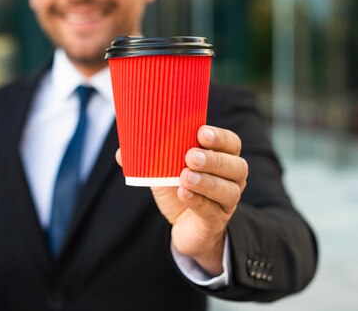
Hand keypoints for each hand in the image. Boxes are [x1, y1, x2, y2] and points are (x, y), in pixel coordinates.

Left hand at [116, 125, 247, 275]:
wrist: (184, 226)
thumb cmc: (178, 188)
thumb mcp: (163, 170)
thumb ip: (147, 158)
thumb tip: (121, 152)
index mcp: (222, 157)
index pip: (231, 143)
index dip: (219, 137)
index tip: (201, 132)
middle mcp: (232, 178)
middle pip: (236, 165)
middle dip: (213, 159)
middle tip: (190, 156)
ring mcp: (228, 201)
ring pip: (229, 190)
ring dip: (207, 182)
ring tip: (185, 177)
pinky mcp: (216, 221)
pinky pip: (212, 210)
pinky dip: (197, 201)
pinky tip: (183, 194)